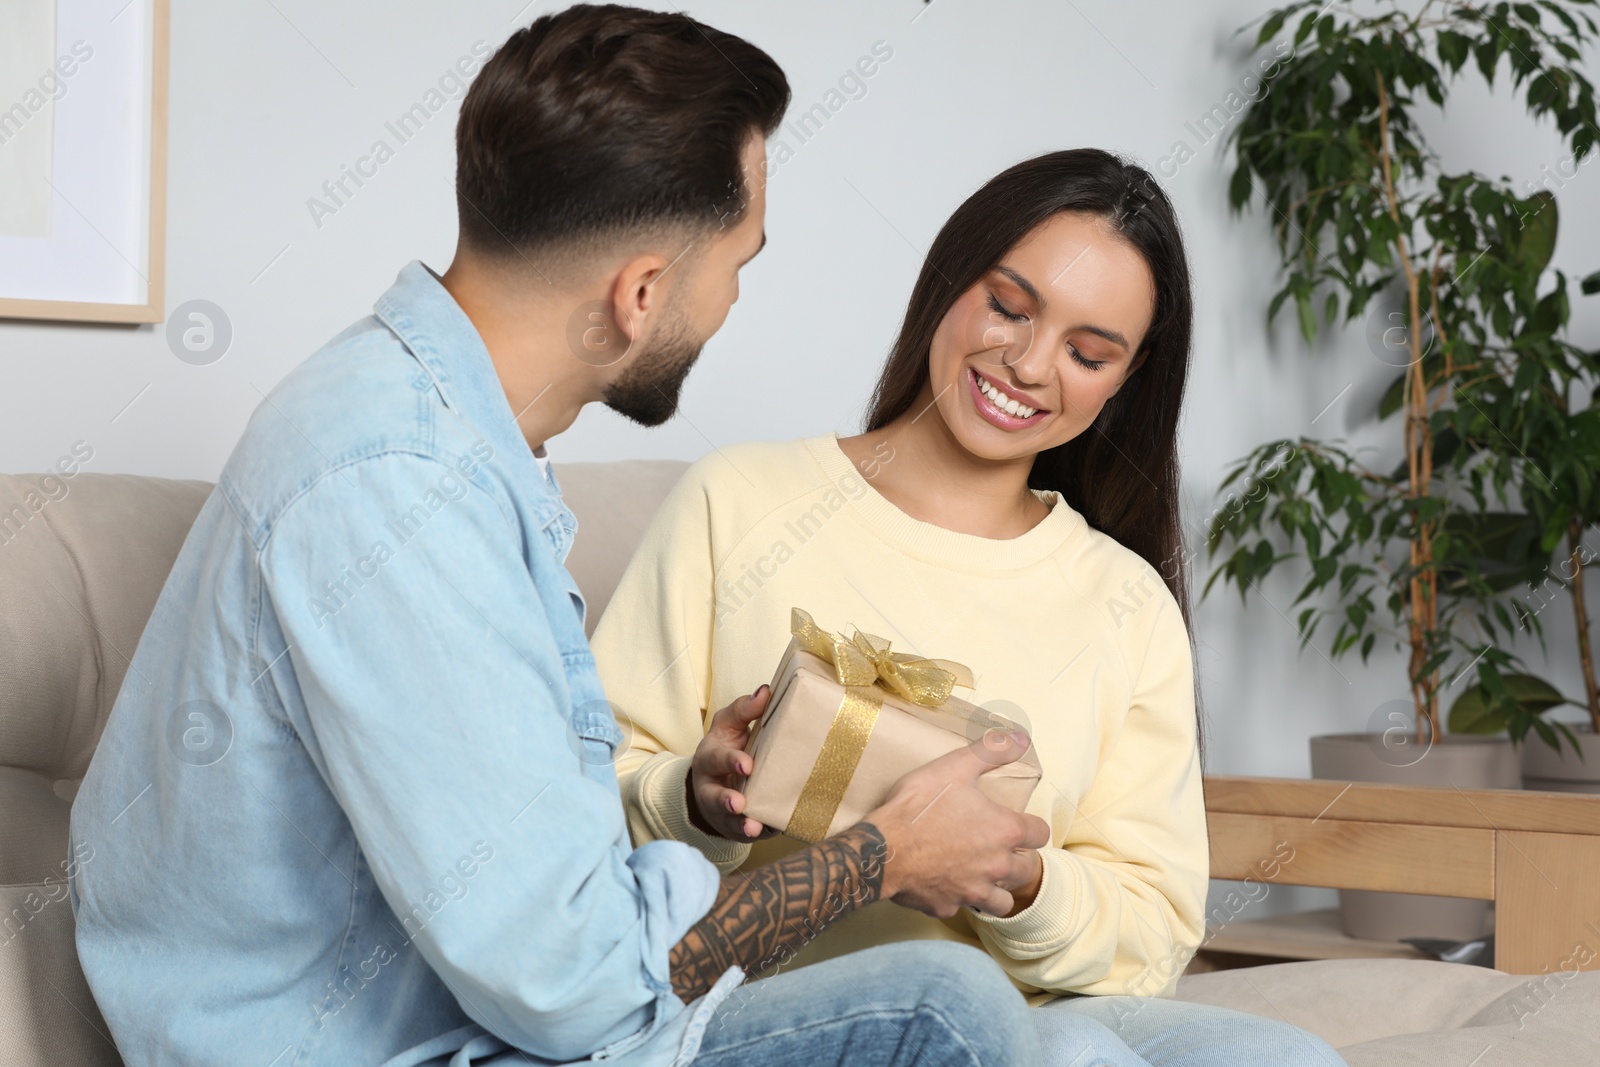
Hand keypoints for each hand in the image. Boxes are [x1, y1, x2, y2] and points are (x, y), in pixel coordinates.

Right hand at [685, 685, 775, 840]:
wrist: (718, 781)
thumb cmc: (728, 747)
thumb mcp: (729, 725)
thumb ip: (744, 709)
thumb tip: (766, 691)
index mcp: (710, 759)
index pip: (717, 759)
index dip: (731, 761)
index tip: (747, 764)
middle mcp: (712, 788)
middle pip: (715, 797)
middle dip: (726, 800)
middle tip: (739, 803)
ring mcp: (724, 812)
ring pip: (729, 822)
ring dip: (741, 825)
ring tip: (752, 827)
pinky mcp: (737, 828)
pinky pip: (747, 834)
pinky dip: (760, 833)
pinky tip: (771, 831)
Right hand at [864, 730, 1050, 918]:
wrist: (883, 847)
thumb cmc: (919, 806)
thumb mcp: (955, 767)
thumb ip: (991, 751)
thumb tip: (1020, 738)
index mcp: (1004, 831)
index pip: (1040, 834)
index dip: (1030, 827)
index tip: (1017, 823)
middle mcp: (996, 866)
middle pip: (1027, 870)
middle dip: (1017, 860)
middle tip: (999, 849)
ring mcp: (973, 891)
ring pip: (1003, 901)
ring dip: (997, 888)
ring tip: (982, 875)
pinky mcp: (948, 907)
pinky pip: (961, 907)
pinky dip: (957, 898)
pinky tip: (944, 883)